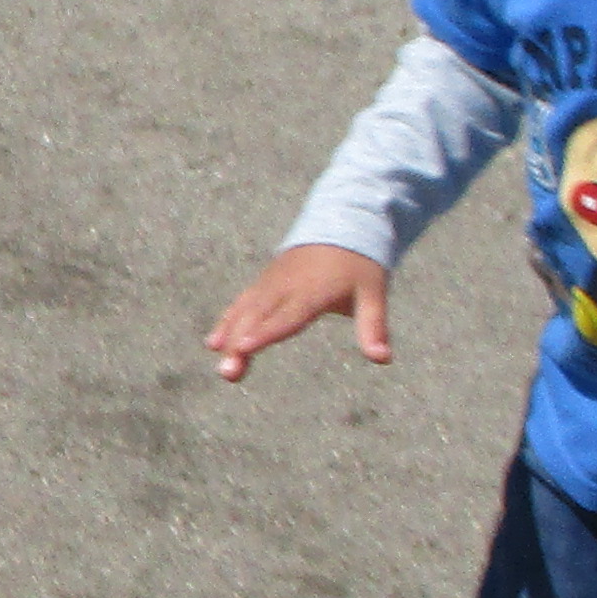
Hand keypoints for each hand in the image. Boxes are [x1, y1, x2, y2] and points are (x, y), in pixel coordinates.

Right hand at [208, 244, 391, 380]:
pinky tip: (213, 343)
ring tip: (218, 363)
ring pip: (244, 311)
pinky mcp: (264, 282)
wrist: (342, 224)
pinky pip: (241, 303)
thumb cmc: (360, 265)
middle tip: (227, 373)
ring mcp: (271, 283)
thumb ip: (374, 327)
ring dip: (228, 337)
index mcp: (313, 292)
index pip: (287, 316)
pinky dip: (227, 322)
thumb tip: (384, 358)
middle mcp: (286, 287)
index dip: (265, 332)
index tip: (244, 348)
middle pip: (258, 318)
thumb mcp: (373, 294)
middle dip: (239, 344)